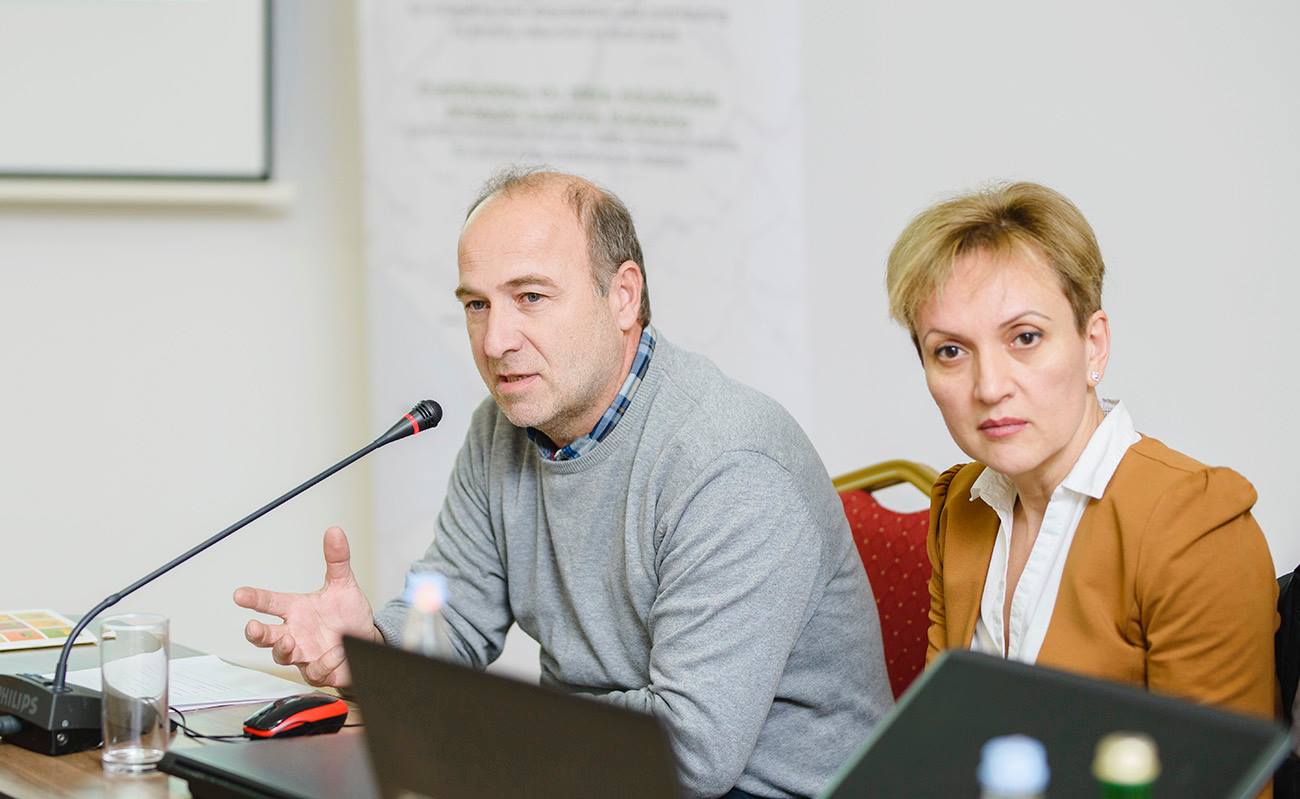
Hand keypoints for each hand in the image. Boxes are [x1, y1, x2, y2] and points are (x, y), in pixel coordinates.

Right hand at [233, 526, 380, 686]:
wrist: (368, 639)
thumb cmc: (348, 615)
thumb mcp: (344, 584)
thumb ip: (337, 559)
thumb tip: (334, 532)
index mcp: (296, 610)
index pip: (269, 603)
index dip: (253, 598)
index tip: (239, 594)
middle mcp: (295, 632)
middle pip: (266, 636)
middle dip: (256, 633)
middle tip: (252, 627)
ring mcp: (305, 653)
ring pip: (283, 656)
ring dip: (283, 650)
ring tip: (289, 641)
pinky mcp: (319, 670)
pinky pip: (315, 670)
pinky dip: (323, 662)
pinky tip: (334, 652)